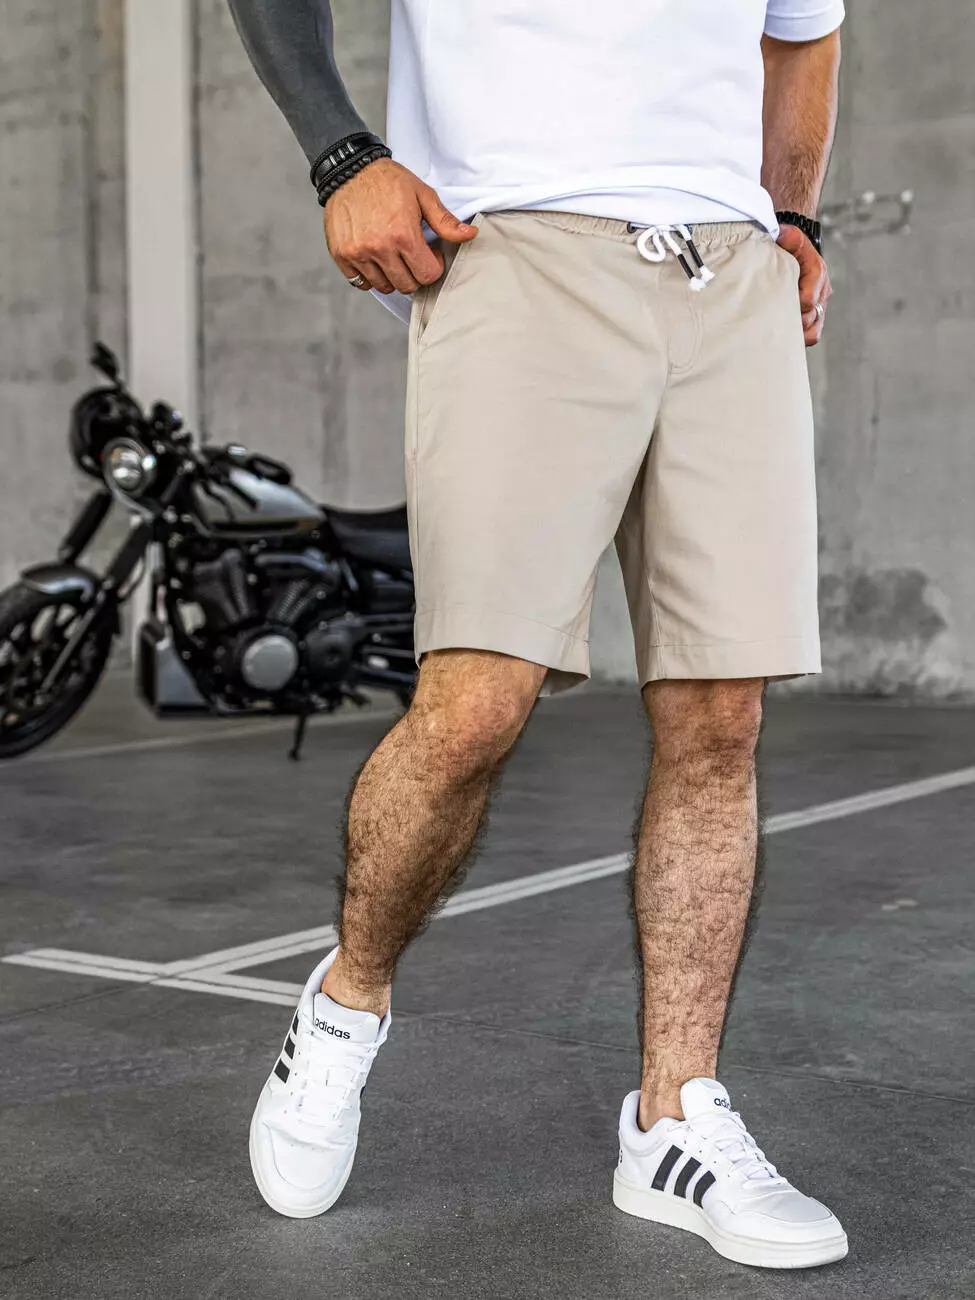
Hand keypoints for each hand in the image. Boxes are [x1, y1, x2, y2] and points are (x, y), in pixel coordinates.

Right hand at [324, 158, 477, 295]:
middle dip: (414, 274)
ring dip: (392, 276)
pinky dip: (370, 277)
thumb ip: (445, 221)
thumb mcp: (422, 195)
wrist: (350, 169)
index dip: (432, 267)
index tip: (429, 253)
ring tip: (393, 255)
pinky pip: (361, 283)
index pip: (427, 276)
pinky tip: (375, 259)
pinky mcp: (341, 255)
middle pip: (406, 286)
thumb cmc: (388, 181)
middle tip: (411, 255)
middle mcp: (379, 248)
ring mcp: (358, 254)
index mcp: (403, 235)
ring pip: (384, 287)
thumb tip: (470, 235)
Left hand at [776, 223, 831, 346]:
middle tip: (770, 326)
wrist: (794, 250)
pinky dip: (799, 340)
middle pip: (810, 318)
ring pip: (813, 330)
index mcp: (816, 272)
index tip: (776, 308)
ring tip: (776, 336)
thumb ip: (788, 237)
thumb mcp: (788, 236)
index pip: (809, 299)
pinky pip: (811, 335)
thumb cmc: (788, 244)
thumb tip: (781, 236)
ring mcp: (818, 306)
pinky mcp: (813, 317)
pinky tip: (781, 341)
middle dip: (792, 322)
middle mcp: (821, 291)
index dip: (794, 307)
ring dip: (797, 335)